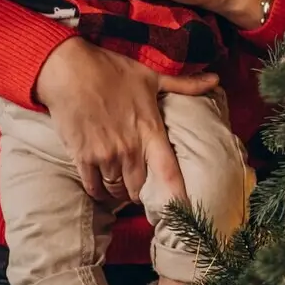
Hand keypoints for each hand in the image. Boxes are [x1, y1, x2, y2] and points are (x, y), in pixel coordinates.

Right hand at [35, 37, 215, 201]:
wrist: (69, 71)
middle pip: (140, 189)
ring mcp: (105, 155)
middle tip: (141, 188)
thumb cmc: (111, 71)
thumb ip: (184, 85)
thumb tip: (215, 79)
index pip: (169, 172)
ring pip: (116, 190)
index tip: (186, 214)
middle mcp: (130, 148)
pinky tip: (100, 183)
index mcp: (150, 130)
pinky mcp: (82, 158)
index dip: (178, 197)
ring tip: (120, 184)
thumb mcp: (151, 77)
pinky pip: (93, 187)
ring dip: (119, 190)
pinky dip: (98, 190)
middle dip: (142, 192)